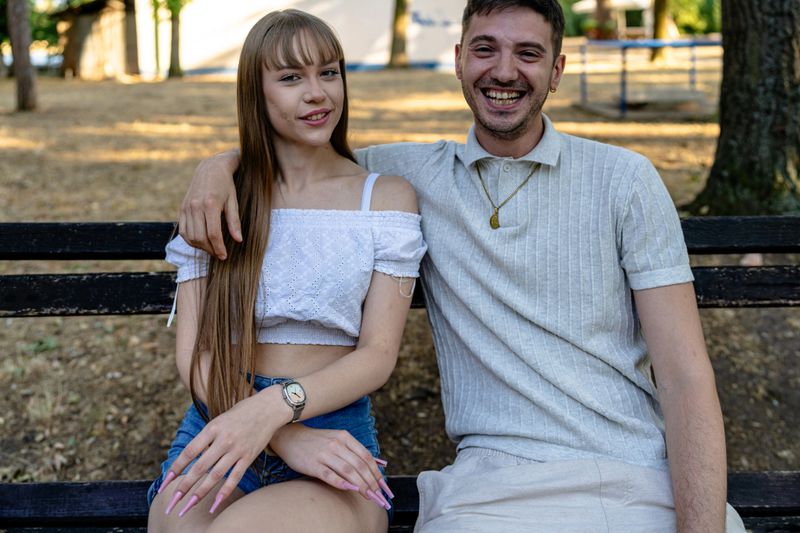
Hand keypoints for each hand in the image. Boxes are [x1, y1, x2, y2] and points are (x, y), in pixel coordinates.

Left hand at [158, 389, 286, 515]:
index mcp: (213, 428)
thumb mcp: (220, 419)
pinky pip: (235, 477)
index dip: (176, 468)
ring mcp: (237, 449)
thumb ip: (207, 436)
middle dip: (184, 486)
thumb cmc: (242, 411)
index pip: (189, 452)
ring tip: (189, 506)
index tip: (165, 482)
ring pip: (215, 476)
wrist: (269, 407)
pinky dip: (224, 492)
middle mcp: (224, 440)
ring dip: (200, 493)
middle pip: (199, 467)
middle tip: (172, 502)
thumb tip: (193, 456)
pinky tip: (215, 504)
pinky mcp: (249, 456)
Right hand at [179, 150, 241, 259]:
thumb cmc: (226, 185)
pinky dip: (190, 240)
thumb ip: (234, 221)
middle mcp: (195, 206)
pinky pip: (183, 230)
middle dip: (210, 250)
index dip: (219, 248)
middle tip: (219, 254)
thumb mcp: (233, 201)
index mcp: (210, 204)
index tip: (224, 256)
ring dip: (200, 247)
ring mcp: (186, 207)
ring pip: (190, 236)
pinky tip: (200, 242)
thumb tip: (238, 240)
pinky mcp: (181, 208)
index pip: (213, 234)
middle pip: (200, 237)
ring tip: (211, 249)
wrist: (210, 168)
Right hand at [270, 423, 392, 509]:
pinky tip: (350, 490)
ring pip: (348, 471)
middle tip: (378, 495)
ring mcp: (325, 454)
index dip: (376, 472)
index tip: (383, 486)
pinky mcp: (313, 464)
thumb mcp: (338, 438)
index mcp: (345, 437)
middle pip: (360, 465)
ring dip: (361, 485)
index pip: (366, 457)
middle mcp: (337, 445)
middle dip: (372, 482)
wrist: (290, 437)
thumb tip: (378, 463)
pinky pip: (330, 475)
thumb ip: (356, 450)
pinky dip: (341, 483)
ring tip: (368, 496)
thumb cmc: (317, 441)